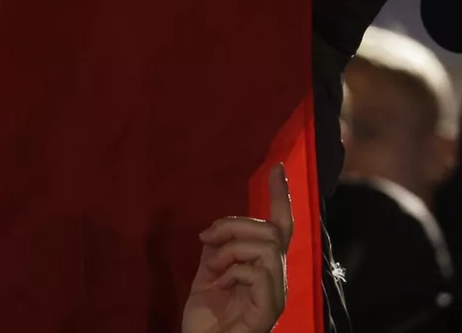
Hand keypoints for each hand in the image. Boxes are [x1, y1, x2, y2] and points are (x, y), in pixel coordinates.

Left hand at [182, 165, 293, 332]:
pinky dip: (235, 271)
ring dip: (232, 250)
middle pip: (272, 231)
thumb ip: (216, 251)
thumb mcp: (207, 275)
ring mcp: (276, 293)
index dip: (280, 197)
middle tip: (207, 238)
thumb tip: (216, 230)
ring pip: (267, 247)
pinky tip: (220, 285)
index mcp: (262, 268)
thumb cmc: (207, 319)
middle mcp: (276, 278)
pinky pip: (260, 271)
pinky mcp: (271, 308)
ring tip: (214, 270)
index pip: (280, 226)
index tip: (276, 169)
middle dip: (236, 225)